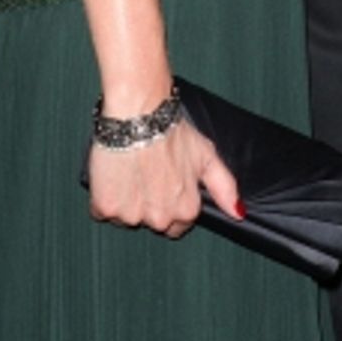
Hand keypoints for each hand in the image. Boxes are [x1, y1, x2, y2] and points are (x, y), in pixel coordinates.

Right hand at [88, 120, 242, 236]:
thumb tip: (239, 213)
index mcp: (186, 210)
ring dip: (127, 202)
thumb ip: (224, 187)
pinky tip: (114, 176)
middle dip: (149, 205)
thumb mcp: (206, 156)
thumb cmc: (172, 132)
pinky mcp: (107, 207)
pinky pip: (103, 211)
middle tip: (147, 175)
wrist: (138, 115)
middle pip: (152, 222)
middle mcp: (160, 218)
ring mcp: (132, 215)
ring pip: (126, 218)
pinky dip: (105, 198)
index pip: (178, 225)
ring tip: (131, 172)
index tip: (163, 185)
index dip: (170, 204)